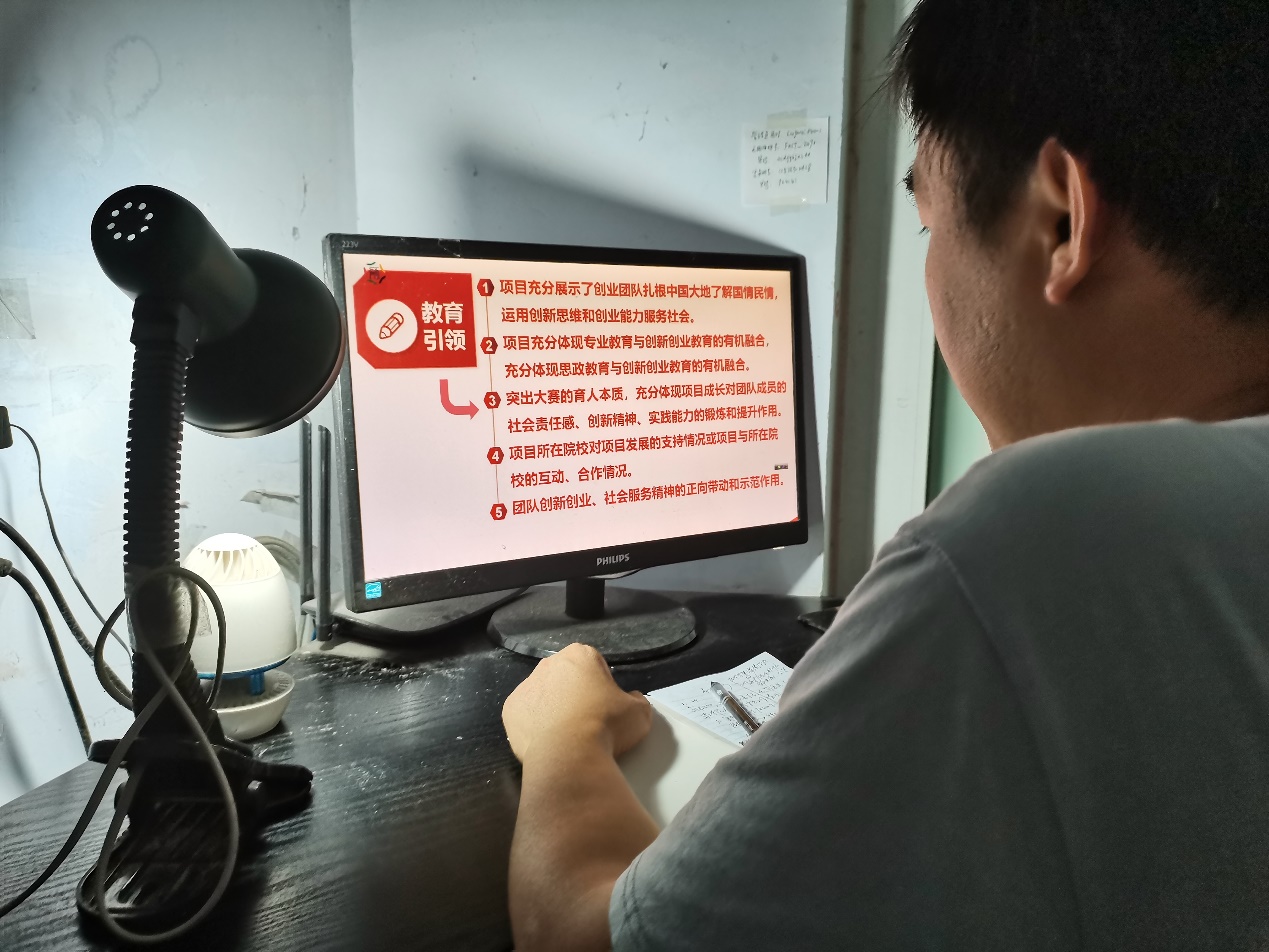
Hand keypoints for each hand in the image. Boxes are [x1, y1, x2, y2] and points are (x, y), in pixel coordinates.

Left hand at [502, 643, 651, 762]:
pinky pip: (526, 715)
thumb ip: (637, 700)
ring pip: (543, 695)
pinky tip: (549, 741)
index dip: (602, 685)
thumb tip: (631, 699)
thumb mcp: (639, 713)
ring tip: (568, 736)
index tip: (606, 706)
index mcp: (579, 655)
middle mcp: (549, 664)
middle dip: (574, 694)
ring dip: (554, 709)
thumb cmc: (606, 726)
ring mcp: (526, 686)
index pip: (593, 664)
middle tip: (588, 721)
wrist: (570, 756)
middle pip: (565, 677)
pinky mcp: (510, 710)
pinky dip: (535, 725)